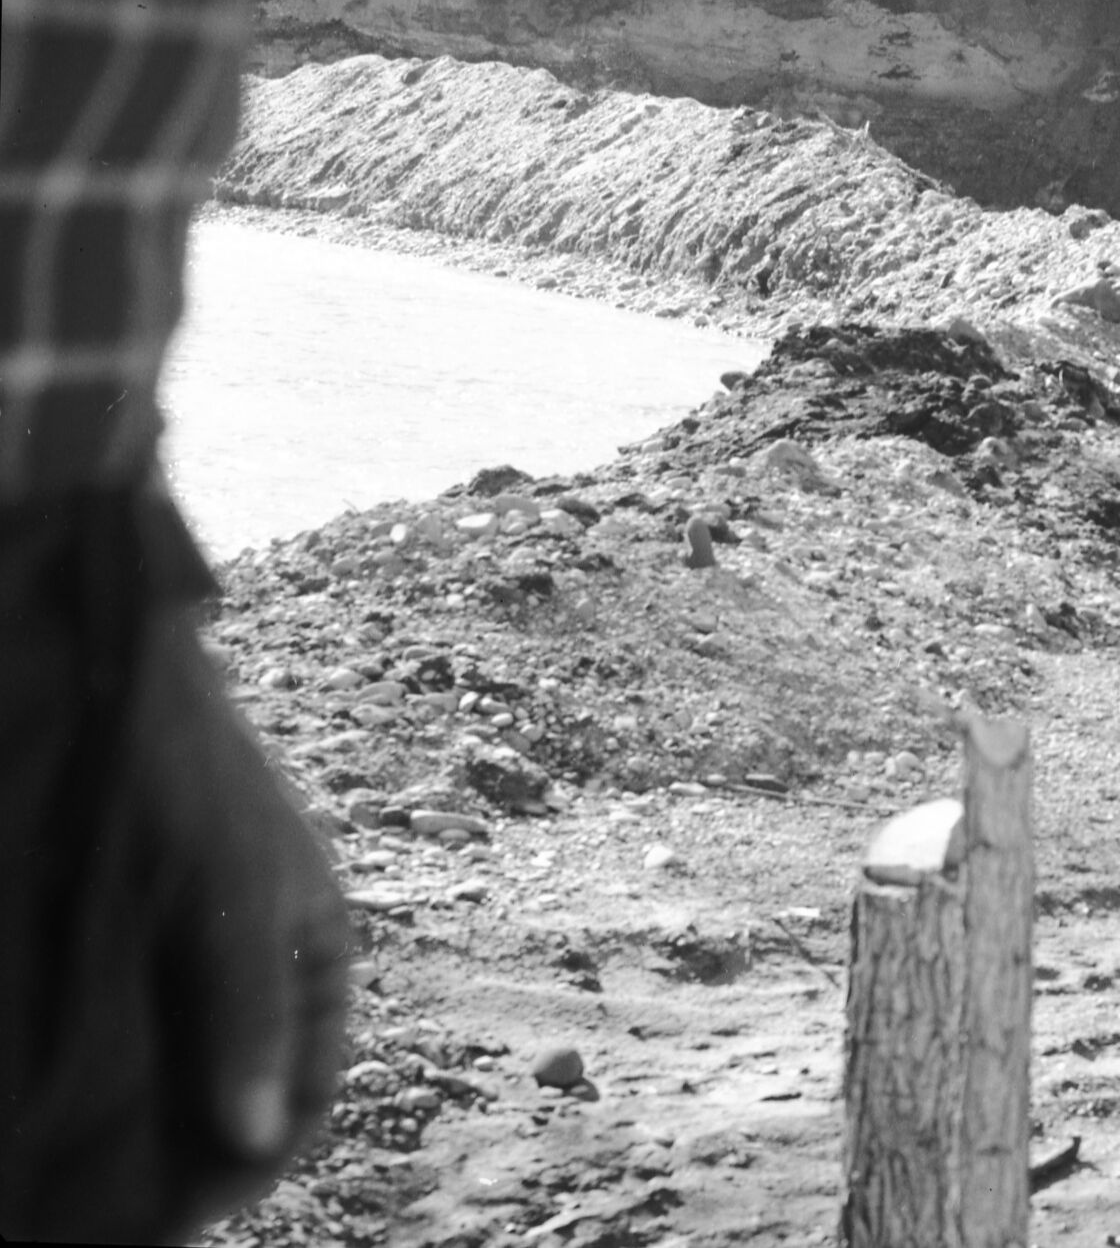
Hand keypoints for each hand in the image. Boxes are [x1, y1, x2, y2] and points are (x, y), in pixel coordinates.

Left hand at [1, 582, 349, 1242]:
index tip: (173, 1218)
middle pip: (234, 1093)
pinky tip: (54, 1089)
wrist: (101, 677)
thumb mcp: (227, 903)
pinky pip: (131, 1034)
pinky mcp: (138, 943)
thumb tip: (258, 1141)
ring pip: (175, 1070)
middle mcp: (258, 962)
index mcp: (312, 952)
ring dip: (135, 1120)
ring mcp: (194, 952)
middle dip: (182, 1151)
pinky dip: (101, 1075)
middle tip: (107, 1201)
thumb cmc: (183, 778)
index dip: (249, 1168)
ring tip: (72, 1154)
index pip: (302, 1102)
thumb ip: (250, 1019)